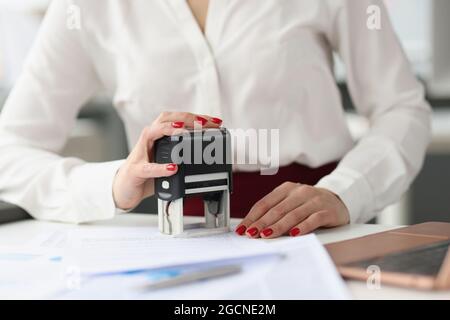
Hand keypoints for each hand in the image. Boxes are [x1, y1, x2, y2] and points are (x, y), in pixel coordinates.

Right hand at [113, 111, 222, 209]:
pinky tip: (173, 168)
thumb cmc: (147, 173)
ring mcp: (140, 153)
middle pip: (165, 119)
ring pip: (152, 133)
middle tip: (203, 122)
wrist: (124, 188)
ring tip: (184, 131)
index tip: (214, 121)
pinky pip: (148, 168)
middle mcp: (149, 140)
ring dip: (169, 130)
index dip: (196, 118)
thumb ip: (183, 155)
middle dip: (186, 118)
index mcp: (159, 136)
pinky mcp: (136, 170)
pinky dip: (161, 167)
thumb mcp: (168, 161)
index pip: (177, 119)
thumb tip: (208, 154)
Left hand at [235, 182, 349, 238]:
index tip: (242, 228)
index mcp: (286, 189)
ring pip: (293, 214)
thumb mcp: (290, 202)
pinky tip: (294, 234)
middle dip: (262, 223)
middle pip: (277, 209)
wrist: (338, 199)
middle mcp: (299, 192)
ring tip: (267, 235)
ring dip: (278, 226)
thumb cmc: (308, 204)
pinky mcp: (327, 211)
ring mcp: (314, 201)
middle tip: (251, 234)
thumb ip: (275, 211)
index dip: (252, 216)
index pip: (265, 203)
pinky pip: (313, 219)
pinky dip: (302, 227)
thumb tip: (253, 227)